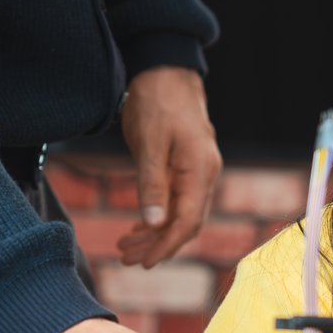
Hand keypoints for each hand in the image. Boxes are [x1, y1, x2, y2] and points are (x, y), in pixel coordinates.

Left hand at [116, 66, 221, 266]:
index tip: (144, 262)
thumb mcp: (150, 143)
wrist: (166, 70)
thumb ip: (153, 184)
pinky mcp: (188, 165)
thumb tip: (154, 224)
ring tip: (127, 245)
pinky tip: (141, 225)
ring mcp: (199, 169)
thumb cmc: (157, 101)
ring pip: (181, 213)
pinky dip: (160, 215)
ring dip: (156, 232)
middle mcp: (206, 173)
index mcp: (200, 170)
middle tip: (127, 258)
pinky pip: (178, 199)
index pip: (188, 221)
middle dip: (158, 244)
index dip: (166, 245)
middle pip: (187, 222)